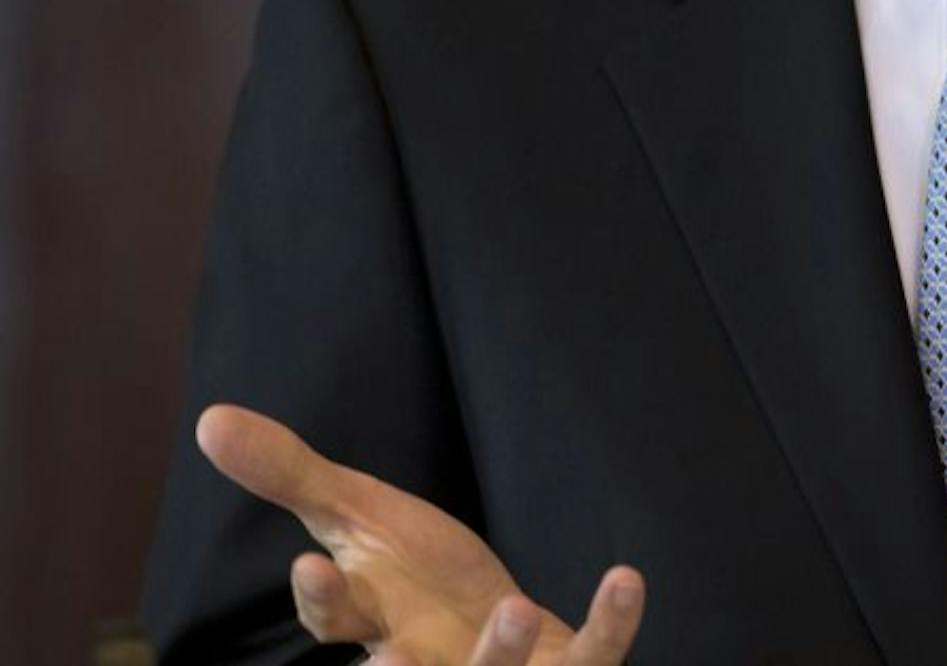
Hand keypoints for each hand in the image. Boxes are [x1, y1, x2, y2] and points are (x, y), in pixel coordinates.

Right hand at [196, 404, 645, 665]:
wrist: (505, 637)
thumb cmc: (420, 583)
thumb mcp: (360, 520)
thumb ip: (294, 477)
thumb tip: (209, 417)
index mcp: (374, 624)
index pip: (338, 622)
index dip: (325, 603)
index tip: (312, 568)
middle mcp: (427, 663)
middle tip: (392, 661)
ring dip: (497, 657)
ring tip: (509, 609)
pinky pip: (592, 656)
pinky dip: (611, 625)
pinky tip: (624, 578)